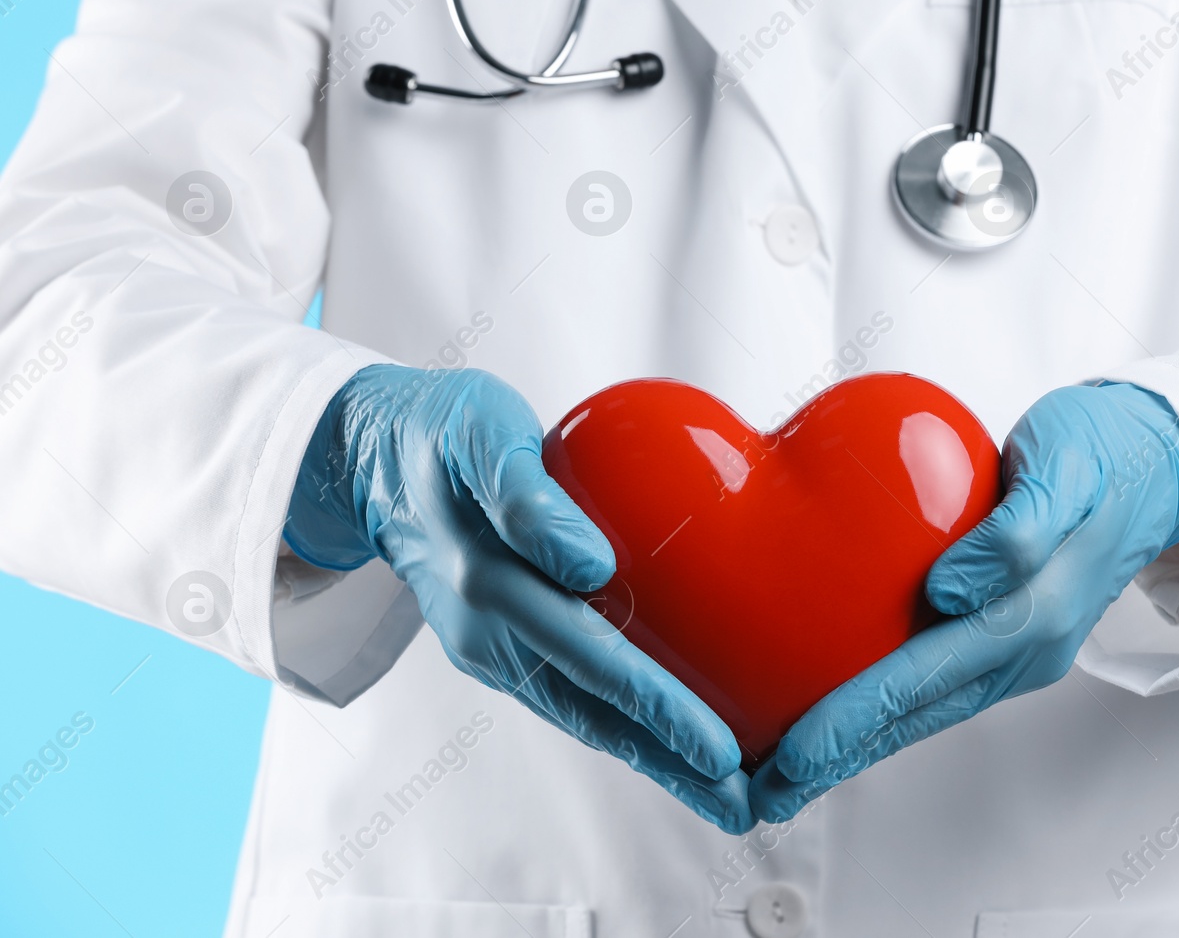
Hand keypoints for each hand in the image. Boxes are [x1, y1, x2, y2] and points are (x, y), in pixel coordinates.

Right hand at [285, 365, 751, 832]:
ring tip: (723, 795)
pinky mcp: (500, 650)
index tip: (718, 750)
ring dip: (653, 760)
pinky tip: (670, 747)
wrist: (374, 454)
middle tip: (746, 805)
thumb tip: (590, 565)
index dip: (657, 706)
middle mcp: (488, 633)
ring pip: (584, 717)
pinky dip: (623, 730)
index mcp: (487, 583)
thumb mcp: (480, 435)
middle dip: (670, 762)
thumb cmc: (442, 431)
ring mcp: (490, 650)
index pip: (591, 655)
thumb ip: (527, 499)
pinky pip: (571, 698)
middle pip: (594, 710)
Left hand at [749, 382, 1178, 821]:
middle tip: (767, 794)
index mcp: (1036, 614)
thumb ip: (1016, 531)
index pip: (923, 678)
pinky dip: (885, 711)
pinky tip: (844, 716)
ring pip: (923, 711)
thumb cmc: (1108, 452)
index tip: (795, 753)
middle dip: (838, 759)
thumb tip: (951, 586)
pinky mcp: (1008, 635)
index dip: (853, 719)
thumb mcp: (1066, 469)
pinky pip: (936, 684)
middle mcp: (1026, 648)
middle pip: (915, 716)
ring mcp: (1019, 650)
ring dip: (856, 745)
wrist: (1160, 460)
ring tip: (790, 774)